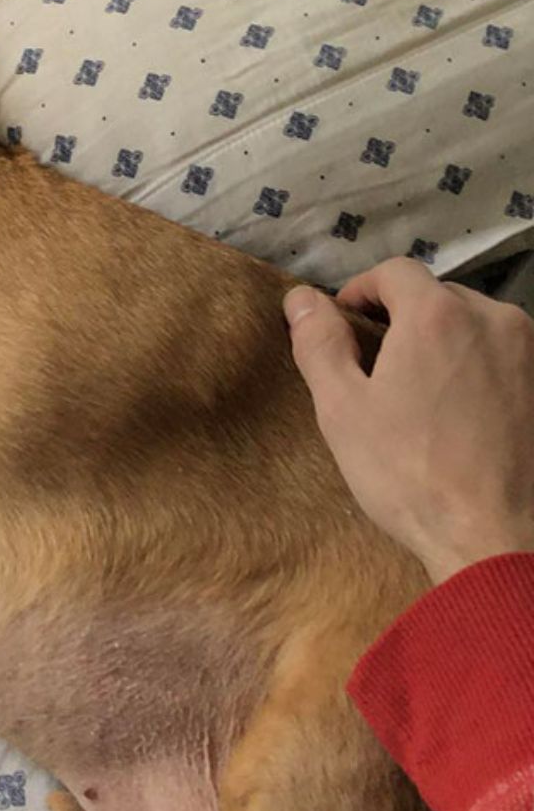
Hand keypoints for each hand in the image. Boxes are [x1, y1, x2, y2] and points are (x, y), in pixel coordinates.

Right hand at [283, 257, 533, 584]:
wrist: (494, 538)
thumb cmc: (407, 473)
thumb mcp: (342, 408)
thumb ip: (318, 343)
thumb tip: (300, 297)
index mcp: (436, 315)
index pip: (395, 271)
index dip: (362, 289)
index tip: (344, 322)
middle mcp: (492, 319)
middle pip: (437, 295)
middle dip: (403, 317)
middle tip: (376, 364)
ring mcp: (530, 353)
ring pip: (474, 325)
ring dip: (443, 341)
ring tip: (420, 390)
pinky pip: (503, 356)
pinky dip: (476, 367)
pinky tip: (461, 413)